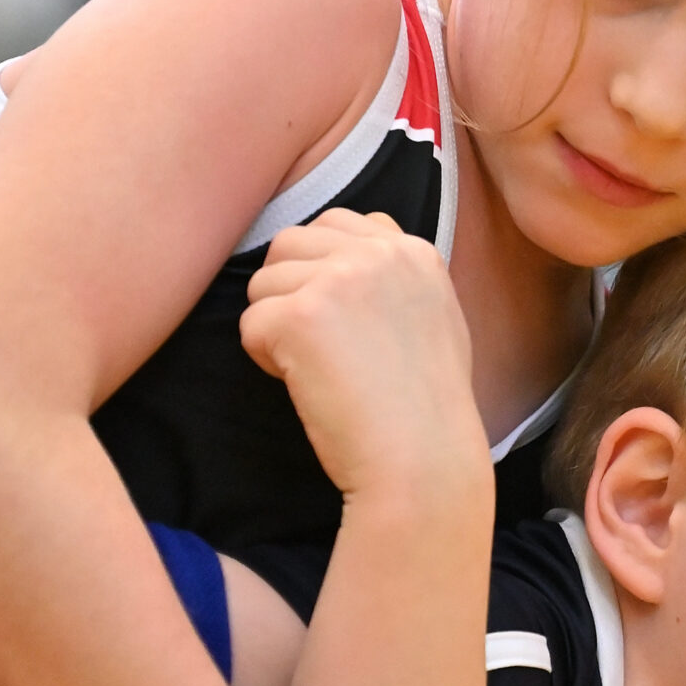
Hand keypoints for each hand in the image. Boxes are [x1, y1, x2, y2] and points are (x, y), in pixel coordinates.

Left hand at [240, 210, 490, 500]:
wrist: (423, 462)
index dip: (320, 269)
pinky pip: (250, 324)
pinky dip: (266, 360)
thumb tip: (346, 259)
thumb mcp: (434, 320)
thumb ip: (393, 280)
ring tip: (318, 369)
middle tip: (318, 347)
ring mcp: (339, 280)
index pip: (338, 224)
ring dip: (275, 326)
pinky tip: (307, 385)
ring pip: (263, 282)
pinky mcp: (300, 316)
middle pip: (290, 243)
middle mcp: (378, 254)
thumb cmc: (427, 409)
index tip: (337, 320)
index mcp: (414, 252)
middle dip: (288, 292)